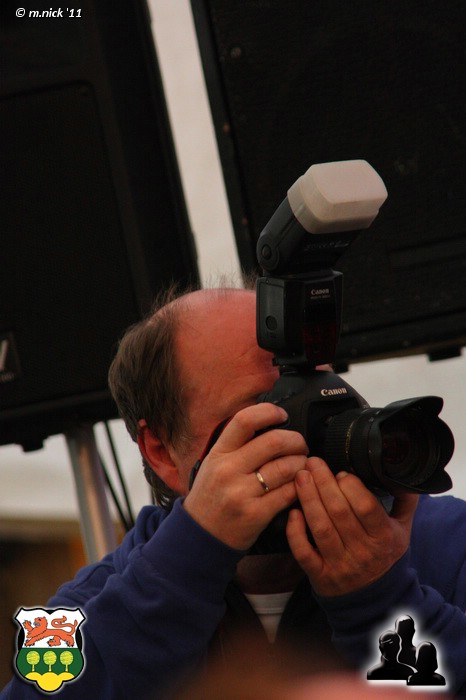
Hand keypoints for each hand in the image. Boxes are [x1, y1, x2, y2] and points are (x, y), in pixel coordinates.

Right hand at [183, 403, 307, 549]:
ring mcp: (242, 493)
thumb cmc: (211, 497)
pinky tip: (299, 486)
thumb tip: (269, 424)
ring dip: (302, 463)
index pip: (245, 421)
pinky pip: (288, 493)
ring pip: (286, 467)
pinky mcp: (256, 515)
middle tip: (301, 445)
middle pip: (274, 441)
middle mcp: (228, 470)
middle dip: (296, 440)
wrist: (199, 537)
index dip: (269, 412)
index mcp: (218, 453)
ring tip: (302, 465)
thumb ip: (236, 445)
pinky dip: (300, 487)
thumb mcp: (213, 464)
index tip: (282, 415)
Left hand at [286, 457, 418, 595]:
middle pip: (339, 513)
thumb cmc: (386, 554)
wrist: (377, 600)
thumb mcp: (402, 529)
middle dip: (323, 484)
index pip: (367, 507)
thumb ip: (404, 500)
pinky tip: (292, 512)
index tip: (340, 472)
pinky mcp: (320, 575)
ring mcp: (340, 565)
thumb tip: (400, 470)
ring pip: (320, 528)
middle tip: (312, 463)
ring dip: (308, 499)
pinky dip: (295, 532)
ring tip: (300, 477)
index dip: (351, 486)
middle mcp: (362, 552)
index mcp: (384, 537)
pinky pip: (304, 553)